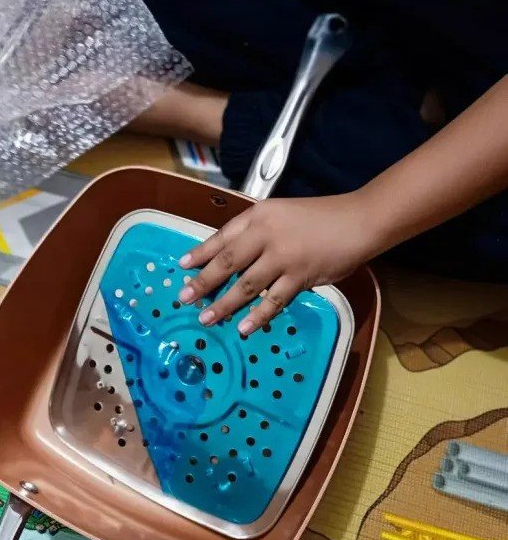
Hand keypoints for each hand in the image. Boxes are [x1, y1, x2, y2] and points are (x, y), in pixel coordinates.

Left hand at [177, 192, 373, 334]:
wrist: (357, 220)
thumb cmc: (321, 216)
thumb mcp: (282, 212)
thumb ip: (258, 231)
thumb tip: (234, 257)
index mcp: (259, 216)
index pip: (222, 236)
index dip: (200, 252)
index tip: (181, 266)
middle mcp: (266, 235)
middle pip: (227, 263)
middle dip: (203, 282)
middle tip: (184, 298)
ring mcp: (283, 257)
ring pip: (246, 286)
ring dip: (224, 304)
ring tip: (207, 318)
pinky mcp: (300, 277)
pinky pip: (274, 301)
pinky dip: (258, 316)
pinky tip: (244, 327)